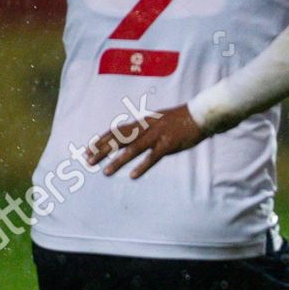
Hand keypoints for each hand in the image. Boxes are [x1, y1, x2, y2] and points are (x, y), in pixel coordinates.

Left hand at [86, 104, 204, 178]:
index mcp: (143, 122)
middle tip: (88, 161)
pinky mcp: (169, 144)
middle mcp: (146, 128)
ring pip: (133, 149)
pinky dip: (143, 166)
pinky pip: (153, 157)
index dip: (101, 140)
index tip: (87, 149)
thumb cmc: (182, 118)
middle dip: (102, 150)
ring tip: (106, 172)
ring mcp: (157, 135)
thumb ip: (146, 127)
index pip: (117, 131)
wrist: (201, 114)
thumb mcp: (159, 119)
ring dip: (118, 161)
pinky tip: (133, 175)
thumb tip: (134, 134)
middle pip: (119, 139)